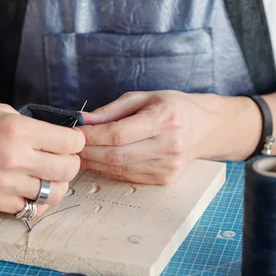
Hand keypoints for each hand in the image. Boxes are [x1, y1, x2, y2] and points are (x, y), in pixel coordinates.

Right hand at [0, 103, 84, 216]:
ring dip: (56, 183)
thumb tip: (58, 137)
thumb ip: (31, 125)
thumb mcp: (0, 111)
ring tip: (46, 175)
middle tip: (61, 158)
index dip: (75, 140)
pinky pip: (31, 208)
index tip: (69, 140)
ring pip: (55, 193)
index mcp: (17, 130)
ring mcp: (5, 184)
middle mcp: (14, 158)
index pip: (70, 142)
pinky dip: (35, 199)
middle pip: (69, 169)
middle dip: (70, 162)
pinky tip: (29, 187)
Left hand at [78, 91, 256, 184]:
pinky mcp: (166, 179)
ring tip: (78, 154)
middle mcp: (169, 144)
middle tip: (69, 146)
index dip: (91, 136)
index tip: (73, 132)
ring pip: (120, 169)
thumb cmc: (173, 107)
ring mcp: (169, 166)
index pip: (119, 133)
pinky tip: (97, 161)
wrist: (206, 127)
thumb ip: (112, 110)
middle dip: (88, 151)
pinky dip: (108, 170)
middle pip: (117, 155)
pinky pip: (128, 177)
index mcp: (165, 118)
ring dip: (94, 163)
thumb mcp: (144, 97)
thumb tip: (82, 121)